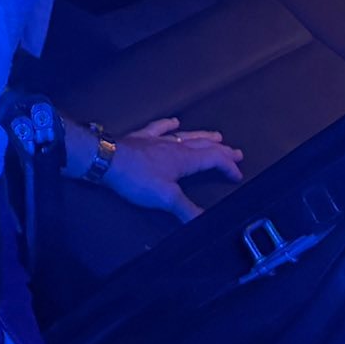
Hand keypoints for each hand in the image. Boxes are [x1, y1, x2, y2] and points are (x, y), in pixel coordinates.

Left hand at [104, 117, 244, 221]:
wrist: (107, 160)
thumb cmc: (137, 179)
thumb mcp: (166, 199)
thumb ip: (187, 210)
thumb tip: (207, 222)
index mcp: (184, 159)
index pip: (213, 160)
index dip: (228, 167)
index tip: (238, 175)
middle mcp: (174, 146)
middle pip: (204, 146)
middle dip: (222, 151)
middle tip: (236, 153)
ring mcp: (157, 140)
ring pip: (186, 136)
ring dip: (203, 136)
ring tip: (216, 136)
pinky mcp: (141, 138)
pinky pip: (159, 128)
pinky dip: (168, 125)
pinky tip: (174, 122)